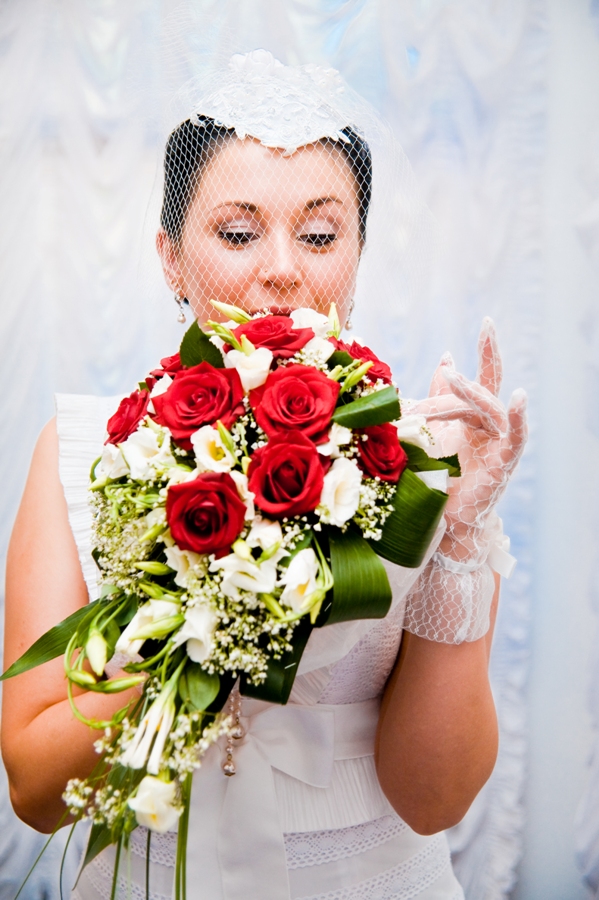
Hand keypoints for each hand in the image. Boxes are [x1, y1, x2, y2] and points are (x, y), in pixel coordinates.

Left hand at [411, 318, 527, 563]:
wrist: (442, 523)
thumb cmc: (439, 479)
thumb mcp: (431, 430)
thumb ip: (439, 397)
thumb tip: (447, 357)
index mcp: (472, 419)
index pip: (480, 380)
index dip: (483, 353)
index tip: (485, 322)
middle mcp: (488, 428)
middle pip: (488, 387)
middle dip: (490, 354)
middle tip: (487, 325)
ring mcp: (497, 444)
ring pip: (487, 408)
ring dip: (467, 392)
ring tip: (452, 375)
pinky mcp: (502, 463)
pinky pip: (514, 437)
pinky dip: (519, 418)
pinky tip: (521, 397)